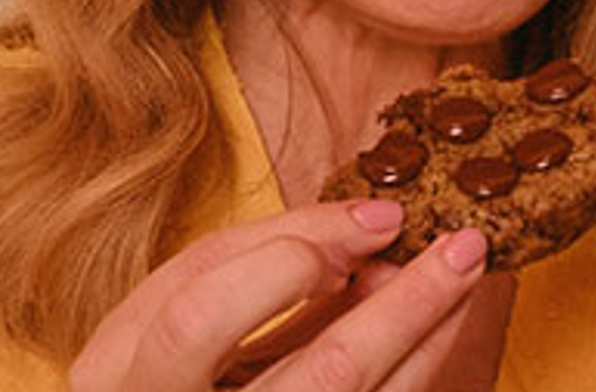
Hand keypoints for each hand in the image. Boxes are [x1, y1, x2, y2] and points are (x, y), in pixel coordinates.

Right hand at [68, 199, 505, 391]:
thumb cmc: (143, 376)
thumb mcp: (153, 313)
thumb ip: (243, 260)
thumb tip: (366, 227)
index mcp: (132, 386)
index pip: (205, 313)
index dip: (286, 261)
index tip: (368, 221)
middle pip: (327, 375)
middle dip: (407, 304)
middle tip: (463, 245)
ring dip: (427, 335)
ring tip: (463, 275)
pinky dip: (409, 367)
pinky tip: (429, 326)